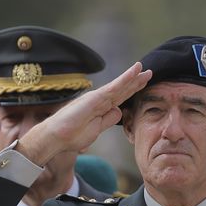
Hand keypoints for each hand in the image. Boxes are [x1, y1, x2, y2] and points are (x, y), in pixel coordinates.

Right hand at [17, 63, 151, 165]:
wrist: (57, 137)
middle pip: (122, 90)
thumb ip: (108, 120)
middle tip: (149, 73)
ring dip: (133, 77)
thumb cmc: (72, 135)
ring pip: (120, 86)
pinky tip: (135, 71)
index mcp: (100, 108)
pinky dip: (126, 78)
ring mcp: (97, 97)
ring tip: (144, 69)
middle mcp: (99, 100)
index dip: (132, 90)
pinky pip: (114, 87)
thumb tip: (119, 111)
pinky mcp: (95, 97)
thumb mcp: (97, 129)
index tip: (143, 84)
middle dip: (136, 82)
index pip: (120, 98)